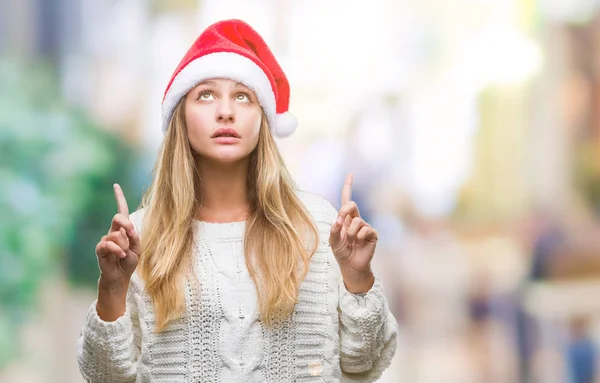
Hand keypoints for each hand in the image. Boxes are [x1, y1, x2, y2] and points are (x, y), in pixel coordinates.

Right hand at [95, 184, 140, 288]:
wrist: (120, 276)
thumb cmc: (128, 262)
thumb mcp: (137, 249)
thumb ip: (134, 237)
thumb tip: (128, 230)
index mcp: (123, 230)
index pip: (121, 210)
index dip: (119, 198)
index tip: (115, 185)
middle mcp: (113, 232)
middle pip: (117, 217)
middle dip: (126, 224)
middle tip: (131, 235)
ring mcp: (106, 240)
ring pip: (116, 234)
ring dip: (124, 245)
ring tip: (124, 254)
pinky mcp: (100, 249)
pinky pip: (108, 244)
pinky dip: (117, 249)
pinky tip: (121, 255)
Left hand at [329, 173, 377, 292]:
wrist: (351, 266)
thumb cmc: (341, 252)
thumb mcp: (332, 241)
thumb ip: (334, 229)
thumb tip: (338, 220)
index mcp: (345, 218)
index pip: (346, 199)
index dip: (348, 186)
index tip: (351, 174)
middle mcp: (356, 219)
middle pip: (351, 204)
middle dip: (344, 210)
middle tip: (340, 221)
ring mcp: (365, 226)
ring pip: (356, 220)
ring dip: (349, 233)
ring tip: (350, 242)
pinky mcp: (372, 234)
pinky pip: (364, 229)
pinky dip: (358, 237)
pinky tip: (359, 243)